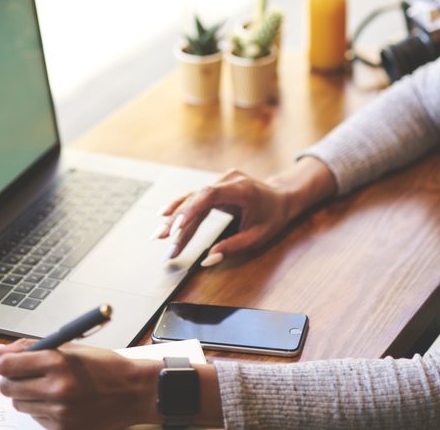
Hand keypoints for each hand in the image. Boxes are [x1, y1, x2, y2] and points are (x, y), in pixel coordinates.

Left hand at [0, 340, 159, 429]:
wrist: (135, 392)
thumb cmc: (107, 366)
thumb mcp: (72, 347)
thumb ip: (33, 347)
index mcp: (58, 362)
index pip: (7, 365)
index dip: (5, 362)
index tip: (11, 362)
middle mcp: (57, 388)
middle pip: (7, 388)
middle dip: (12, 380)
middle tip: (27, 375)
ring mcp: (60, 412)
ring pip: (20, 405)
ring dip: (27, 395)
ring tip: (50, 387)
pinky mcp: (63, 429)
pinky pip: (37, 419)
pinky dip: (43, 409)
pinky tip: (62, 401)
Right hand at [155, 157, 336, 265]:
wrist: (282, 197)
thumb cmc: (273, 217)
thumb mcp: (258, 236)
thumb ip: (233, 246)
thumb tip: (208, 259)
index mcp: (241, 190)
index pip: (209, 196)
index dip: (190, 210)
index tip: (176, 228)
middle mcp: (228, 180)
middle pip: (196, 199)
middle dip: (177, 222)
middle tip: (161, 241)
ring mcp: (221, 181)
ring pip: (193, 198)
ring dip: (175, 217)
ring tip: (158, 234)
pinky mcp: (217, 186)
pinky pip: (196, 197)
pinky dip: (181, 208)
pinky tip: (164, 215)